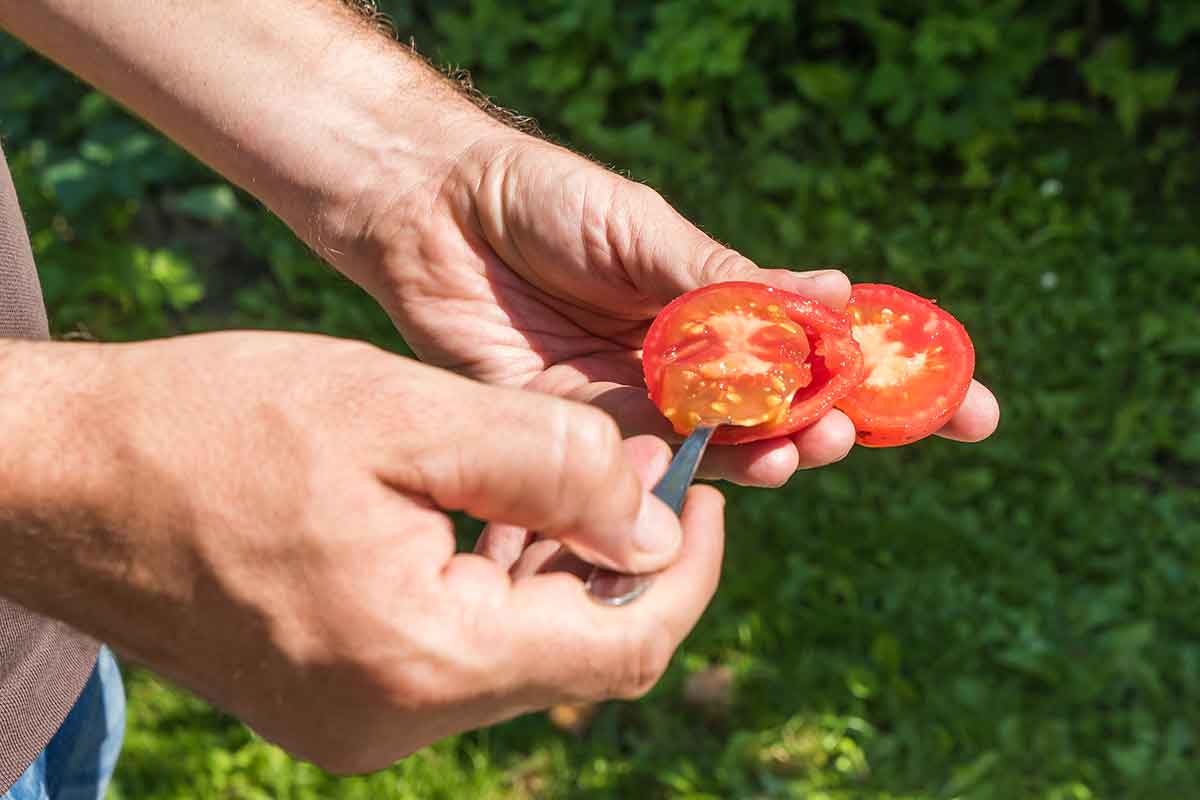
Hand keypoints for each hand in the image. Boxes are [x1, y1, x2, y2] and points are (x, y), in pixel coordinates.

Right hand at [0, 332, 721, 771]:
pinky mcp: (334, 701)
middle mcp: (398, 720)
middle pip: (574, 652)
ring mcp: (361, 721)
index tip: (701, 490)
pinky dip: (493, 583)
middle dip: (619, 556)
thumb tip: (660, 524)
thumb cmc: (217, 427)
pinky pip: (456, 651)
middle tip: (628, 460)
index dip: (686, 569)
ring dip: (555, 566)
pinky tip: (482, 511)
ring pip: (517, 650)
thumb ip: (549, 466)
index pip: (621, 646)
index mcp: (425, 658)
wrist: (64, 483)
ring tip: (557, 471)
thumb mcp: (402, 413)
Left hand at [338, 129, 999, 487]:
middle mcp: (688, 369)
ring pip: (718, 453)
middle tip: (853, 433)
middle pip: (783, 419)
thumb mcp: (648, 235)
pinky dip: (674, 477)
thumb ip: (728, 284)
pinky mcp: (578, 434)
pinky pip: (636, 468)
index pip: (825, 356)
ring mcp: (637, 406)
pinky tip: (702, 475)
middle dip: (831, 433)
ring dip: (764, 459)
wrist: (434, 214)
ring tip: (795, 449)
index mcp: (720, 312)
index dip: (895, 384)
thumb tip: (837, 297)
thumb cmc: (547, 204)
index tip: (968, 407)